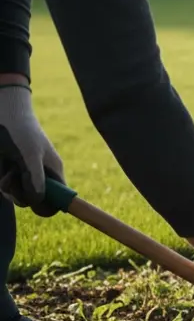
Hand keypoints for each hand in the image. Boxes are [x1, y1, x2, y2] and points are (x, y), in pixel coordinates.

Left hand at [0, 83, 64, 215]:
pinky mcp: (8, 175)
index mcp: (53, 173)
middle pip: (36, 203)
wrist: (2, 114)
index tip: (40, 204)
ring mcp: (24, 177)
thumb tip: (37, 200)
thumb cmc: (21, 132)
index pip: (61, 199)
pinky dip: (2, 182)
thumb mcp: (30, 155)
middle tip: (16, 179)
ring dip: (9, 187)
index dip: (54, 205)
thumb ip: (35, 178)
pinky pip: (6, 189)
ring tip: (8, 167)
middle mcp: (40, 178)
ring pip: (18, 197)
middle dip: (23, 195)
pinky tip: (2, 166)